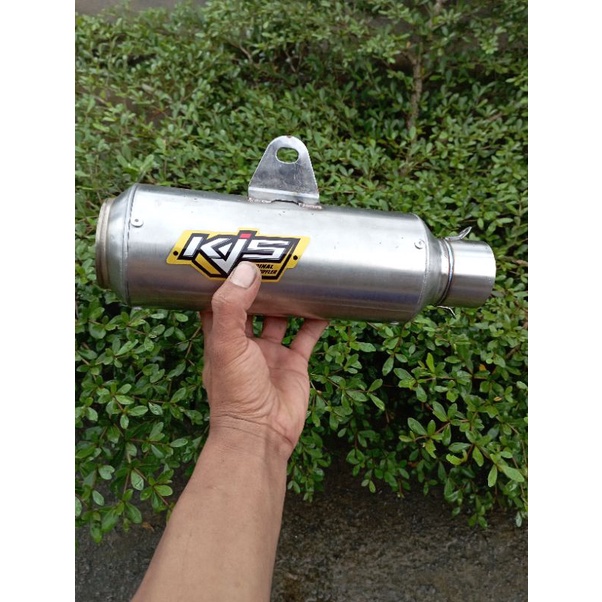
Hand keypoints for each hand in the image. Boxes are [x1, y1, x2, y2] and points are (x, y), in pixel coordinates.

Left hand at [200, 262, 328, 458]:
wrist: (262, 433)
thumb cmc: (236, 392)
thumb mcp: (226, 344)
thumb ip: (232, 307)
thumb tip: (246, 270)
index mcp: (221, 337)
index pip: (218, 302)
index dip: (224, 281)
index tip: (233, 255)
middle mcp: (245, 342)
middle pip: (253, 305)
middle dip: (262, 285)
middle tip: (274, 257)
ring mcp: (271, 352)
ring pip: (282, 318)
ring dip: (290, 300)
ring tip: (300, 275)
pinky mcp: (294, 363)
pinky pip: (307, 336)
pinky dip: (316, 321)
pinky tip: (326, 304)